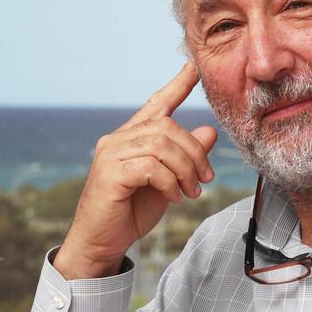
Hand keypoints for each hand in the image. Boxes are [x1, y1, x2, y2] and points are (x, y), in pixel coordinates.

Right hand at [53, 61, 217, 279]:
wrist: (102, 242)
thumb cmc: (131, 211)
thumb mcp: (168, 181)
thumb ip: (185, 157)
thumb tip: (209, 131)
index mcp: (131, 138)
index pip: (156, 105)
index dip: (176, 86)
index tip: (193, 69)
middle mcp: (118, 140)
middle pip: (167, 127)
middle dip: (194, 152)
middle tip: (206, 178)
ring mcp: (111, 155)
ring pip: (161, 146)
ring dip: (185, 169)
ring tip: (191, 191)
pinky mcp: (110, 174)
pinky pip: (150, 167)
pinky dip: (169, 182)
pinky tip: (174, 197)